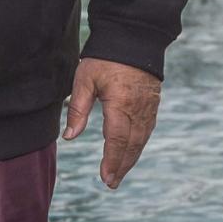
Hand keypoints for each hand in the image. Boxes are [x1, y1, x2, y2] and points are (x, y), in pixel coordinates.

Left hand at [63, 56, 160, 189]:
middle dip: (121, 166)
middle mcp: (138, 110)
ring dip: (131, 158)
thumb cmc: (104, 59)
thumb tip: (69, 137)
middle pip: (131, 145)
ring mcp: (148, 108)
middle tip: (111, 183)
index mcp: (121, 105)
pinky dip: (138, 145)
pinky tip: (131, 152)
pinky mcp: (152, 104)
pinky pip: (147, 130)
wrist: (134, 38)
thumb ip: (77, 109)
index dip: (112, 161)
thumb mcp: (84, 80)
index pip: (116, 141)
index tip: (106, 178)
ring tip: (119, 173)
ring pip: (141, 140)